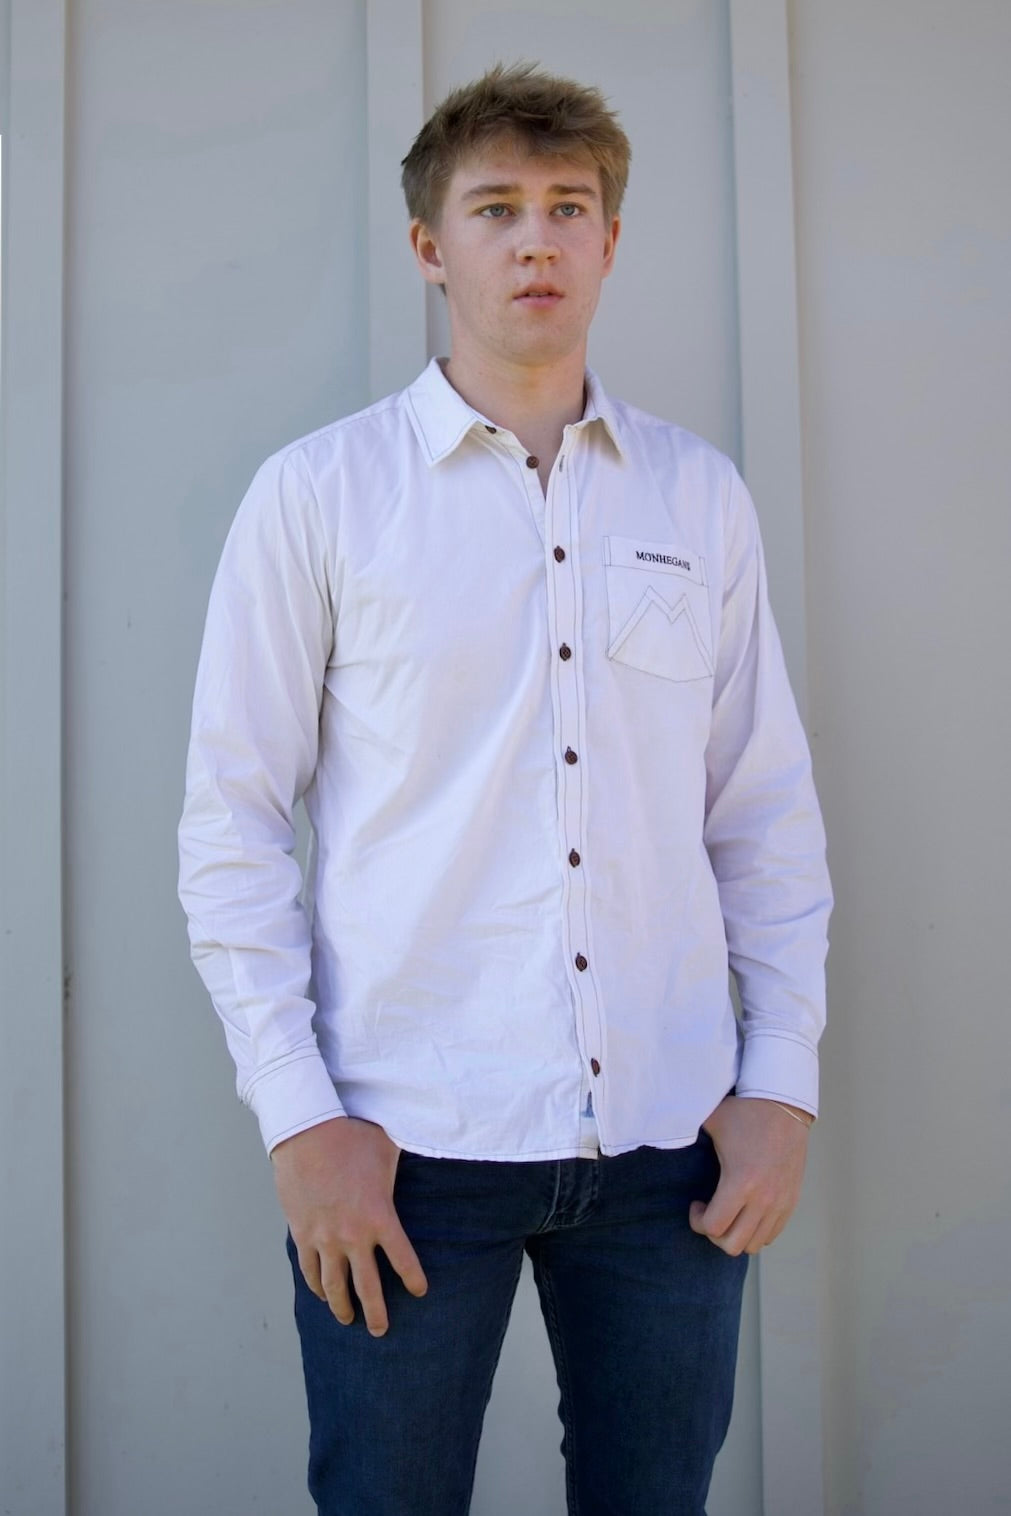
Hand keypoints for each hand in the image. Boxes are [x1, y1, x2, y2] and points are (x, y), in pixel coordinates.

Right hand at [271, 1116, 427, 1334]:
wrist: (305, 1131)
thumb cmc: (350, 1136)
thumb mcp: (387, 1147)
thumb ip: (403, 1162)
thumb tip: (424, 1145)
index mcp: (380, 1216)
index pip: (403, 1259)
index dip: (413, 1279)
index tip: (419, 1292)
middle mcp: (353, 1235)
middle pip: (367, 1287)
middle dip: (375, 1313)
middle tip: (380, 1331)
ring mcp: (324, 1238)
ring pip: (333, 1286)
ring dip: (342, 1306)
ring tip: (348, 1319)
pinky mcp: (302, 1233)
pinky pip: (310, 1270)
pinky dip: (316, 1286)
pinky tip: (321, 1294)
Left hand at [689, 1095, 810, 1255]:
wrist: (785, 1105)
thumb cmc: (745, 1112)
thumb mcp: (711, 1120)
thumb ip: (684, 1129)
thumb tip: (655, 1127)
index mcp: (741, 1181)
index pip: (714, 1227)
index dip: (698, 1221)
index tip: (696, 1203)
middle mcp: (763, 1199)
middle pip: (734, 1245)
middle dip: (715, 1234)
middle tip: (710, 1212)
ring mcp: (780, 1202)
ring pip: (754, 1244)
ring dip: (736, 1235)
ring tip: (729, 1213)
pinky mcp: (791, 1201)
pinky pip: (772, 1234)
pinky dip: (756, 1230)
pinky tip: (746, 1210)